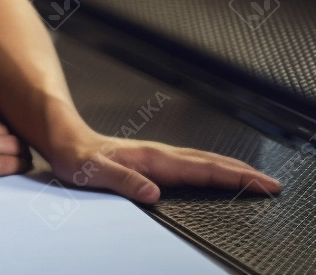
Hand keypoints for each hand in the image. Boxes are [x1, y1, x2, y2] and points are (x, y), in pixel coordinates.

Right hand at [0, 99, 28, 184]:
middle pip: (6, 129)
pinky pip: (6, 163)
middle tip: (20, 150)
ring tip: (26, 159)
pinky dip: (19, 164)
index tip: (3, 136)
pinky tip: (24, 167)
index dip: (1, 126)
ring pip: (12, 144)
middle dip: (14, 139)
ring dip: (21, 152)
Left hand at [45, 131, 282, 203]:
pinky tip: (214, 175)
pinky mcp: (150, 161)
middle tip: (272, 183)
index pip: (203, 169)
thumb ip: (122, 181)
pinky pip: (190, 164)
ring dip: (230, 169)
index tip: (262, 183)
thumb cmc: (74, 157)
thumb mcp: (93, 172)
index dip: (234, 177)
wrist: (61, 139)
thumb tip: (153, 193)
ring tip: (254, 178)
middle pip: (210, 163)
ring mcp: (156, 156)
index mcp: (152, 159)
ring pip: (202, 162)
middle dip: (243, 173)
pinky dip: (210, 169)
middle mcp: (158, 155)